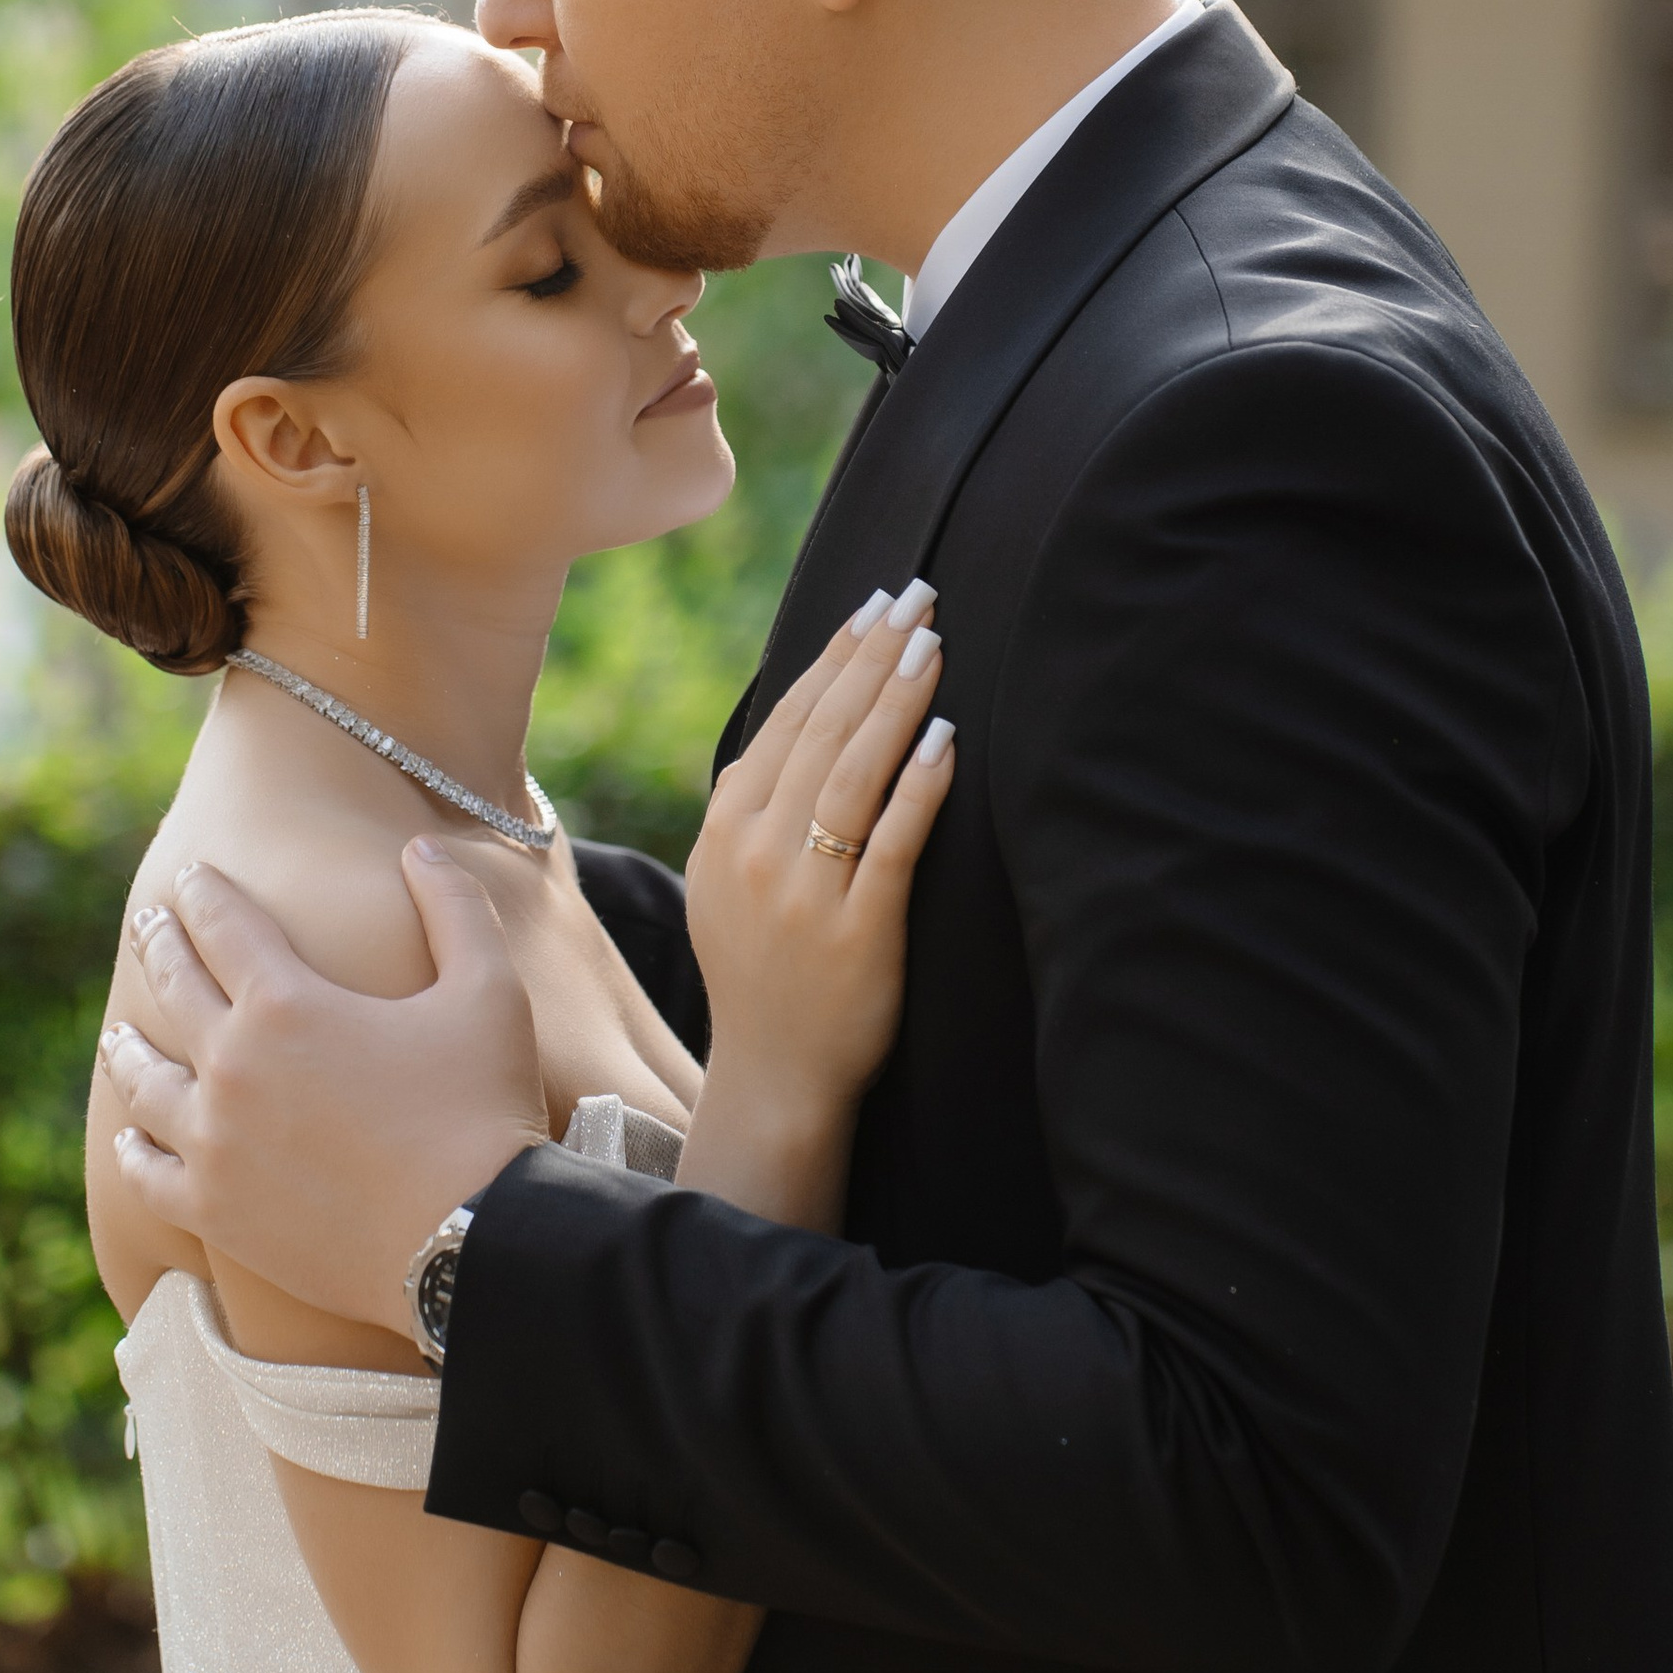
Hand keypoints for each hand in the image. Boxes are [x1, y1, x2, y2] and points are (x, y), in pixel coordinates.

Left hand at [99, 846, 549, 1338]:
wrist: (469, 1243)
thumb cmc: (482, 1109)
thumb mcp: (488, 990)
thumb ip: (453, 906)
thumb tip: (419, 848)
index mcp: (288, 1002)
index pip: (225, 925)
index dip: (205, 892)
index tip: (193, 873)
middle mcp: (233, 1066)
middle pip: (175, 988)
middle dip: (159, 946)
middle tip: (146, 923)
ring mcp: (214, 1144)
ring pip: (146, 1082)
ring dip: (129, 1049)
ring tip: (118, 1035)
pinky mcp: (215, 1212)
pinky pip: (149, 1174)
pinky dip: (134, 1150)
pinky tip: (129, 1139)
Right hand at [685, 584, 953, 1136]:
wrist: (774, 1074)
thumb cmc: (764, 967)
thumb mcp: (729, 875)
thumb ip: (759, 801)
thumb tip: (809, 712)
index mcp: (726, 825)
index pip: (788, 718)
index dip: (836, 655)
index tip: (876, 605)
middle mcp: (757, 849)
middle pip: (825, 730)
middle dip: (876, 655)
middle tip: (920, 598)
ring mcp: (804, 891)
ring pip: (855, 772)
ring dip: (897, 700)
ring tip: (934, 646)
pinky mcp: (857, 931)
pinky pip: (892, 842)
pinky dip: (919, 785)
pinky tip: (946, 739)